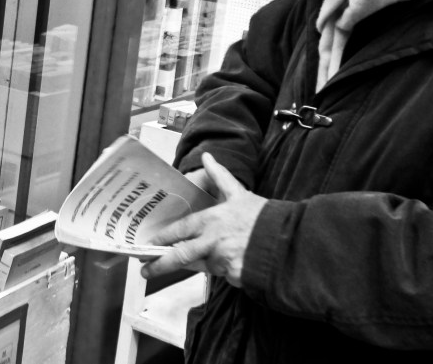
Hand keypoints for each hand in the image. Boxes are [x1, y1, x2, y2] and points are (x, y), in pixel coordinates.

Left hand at [139, 153, 266, 287]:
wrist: (288, 240)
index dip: (163, 238)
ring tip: (216, 256)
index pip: (179, 230)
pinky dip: (227, 270)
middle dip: (159, 265)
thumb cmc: (262, 216)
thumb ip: (219, 177)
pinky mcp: (233, 276)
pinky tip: (238, 262)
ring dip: (205, 263)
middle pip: (180, 256)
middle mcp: (212, 241)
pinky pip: (224, 275)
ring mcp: (222, 260)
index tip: (149, 244)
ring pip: (204, 266)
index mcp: (211, 220)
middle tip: (145, 271)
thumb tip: (207, 156)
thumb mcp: (239, 193)